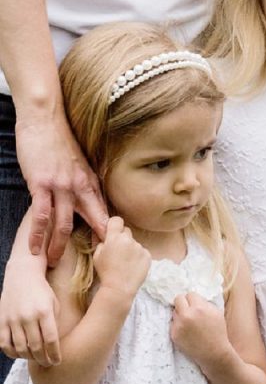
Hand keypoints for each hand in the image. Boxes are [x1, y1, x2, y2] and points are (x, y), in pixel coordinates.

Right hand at [0, 261, 59, 365]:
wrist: (22, 276)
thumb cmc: (42, 291)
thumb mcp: (54, 304)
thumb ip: (54, 323)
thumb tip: (54, 345)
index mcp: (44, 311)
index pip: (51, 339)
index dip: (54, 354)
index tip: (58, 362)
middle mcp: (28, 316)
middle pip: (35, 346)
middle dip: (43, 359)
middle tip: (48, 364)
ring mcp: (13, 319)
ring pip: (20, 348)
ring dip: (28, 357)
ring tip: (36, 359)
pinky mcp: (1, 321)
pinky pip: (4, 344)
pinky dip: (12, 353)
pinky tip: (20, 354)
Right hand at [15, 109, 108, 263]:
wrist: (46, 119)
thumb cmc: (60, 141)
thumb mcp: (79, 163)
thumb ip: (83, 181)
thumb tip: (87, 198)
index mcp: (91, 181)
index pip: (104, 210)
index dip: (108, 230)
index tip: (114, 247)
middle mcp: (81, 186)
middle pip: (92, 220)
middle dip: (93, 243)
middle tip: (93, 264)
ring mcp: (61, 186)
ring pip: (65, 223)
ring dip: (59, 245)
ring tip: (54, 262)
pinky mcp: (42, 185)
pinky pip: (41, 214)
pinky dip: (37, 233)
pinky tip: (33, 247)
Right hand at [92, 218, 149, 300]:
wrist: (119, 287)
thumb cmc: (105, 272)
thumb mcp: (97, 256)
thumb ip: (102, 242)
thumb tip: (105, 236)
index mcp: (114, 238)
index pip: (117, 220)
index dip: (114, 225)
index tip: (112, 231)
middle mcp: (129, 240)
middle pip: (126, 231)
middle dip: (121, 238)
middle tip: (117, 250)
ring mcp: (140, 247)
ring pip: (134, 243)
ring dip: (130, 249)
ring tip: (125, 262)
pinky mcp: (148, 255)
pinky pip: (142, 251)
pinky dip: (138, 257)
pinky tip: (132, 266)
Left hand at [170, 292, 233, 370]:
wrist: (213, 352)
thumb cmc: (218, 331)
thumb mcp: (216, 312)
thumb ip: (204, 303)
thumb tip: (193, 298)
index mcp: (199, 308)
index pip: (189, 294)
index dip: (193, 299)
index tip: (195, 304)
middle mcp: (187, 315)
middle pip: (178, 299)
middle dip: (183, 303)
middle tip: (188, 309)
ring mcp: (179, 325)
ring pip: (174, 312)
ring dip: (180, 314)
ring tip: (190, 322)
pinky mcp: (173, 334)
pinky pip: (173, 323)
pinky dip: (178, 325)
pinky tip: (187, 331)